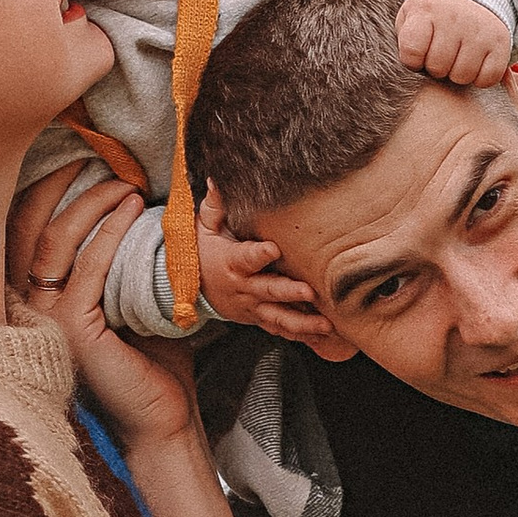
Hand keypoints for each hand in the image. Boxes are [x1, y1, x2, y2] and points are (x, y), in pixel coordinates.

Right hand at [11, 177, 197, 452]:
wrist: (160, 418)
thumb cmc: (148, 360)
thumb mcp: (128, 297)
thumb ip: (119, 258)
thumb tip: (134, 201)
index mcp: (37, 296)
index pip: (25, 229)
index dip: (45, 189)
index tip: (79, 158)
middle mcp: (29, 305)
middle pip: (27, 226)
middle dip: (57, 184)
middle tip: (94, 155)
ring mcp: (45, 318)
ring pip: (54, 241)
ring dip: (90, 204)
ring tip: (124, 184)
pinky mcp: (72, 329)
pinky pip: (88, 269)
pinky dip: (109, 235)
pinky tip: (130, 212)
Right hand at [196, 186, 334, 339]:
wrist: (192, 288)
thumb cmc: (203, 252)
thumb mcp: (204, 227)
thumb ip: (214, 205)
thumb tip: (217, 179)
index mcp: (231, 263)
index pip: (246, 258)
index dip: (258, 254)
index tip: (273, 248)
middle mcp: (243, 288)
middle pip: (268, 291)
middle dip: (289, 292)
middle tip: (309, 291)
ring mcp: (252, 307)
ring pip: (278, 318)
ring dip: (302, 323)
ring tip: (325, 325)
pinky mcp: (258, 319)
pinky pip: (280, 329)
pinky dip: (301, 335)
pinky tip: (323, 337)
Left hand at [394, 0, 514, 84]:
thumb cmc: (434, 16)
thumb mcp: (410, 18)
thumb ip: (403, 41)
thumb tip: (405, 70)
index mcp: (426, 9)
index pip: (411, 53)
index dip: (412, 61)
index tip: (417, 54)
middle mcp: (455, 16)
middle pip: (438, 67)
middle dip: (436, 67)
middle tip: (440, 54)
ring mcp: (480, 29)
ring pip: (462, 76)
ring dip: (457, 73)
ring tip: (456, 57)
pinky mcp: (500, 41)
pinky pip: (487, 78)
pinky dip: (480, 78)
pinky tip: (474, 63)